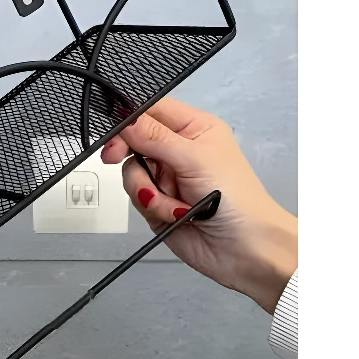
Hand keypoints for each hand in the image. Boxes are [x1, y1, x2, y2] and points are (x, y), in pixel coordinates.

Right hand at [101, 97, 297, 313]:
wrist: (244, 249)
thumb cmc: (240, 201)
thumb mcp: (195, 159)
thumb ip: (155, 137)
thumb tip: (127, 118)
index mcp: (194, 128)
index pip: (152, 110)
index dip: (130, 117)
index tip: (115, 131)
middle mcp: (178, 150)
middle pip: (134, 139)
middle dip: (127, 153)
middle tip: (116, 157)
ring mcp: (167, 177)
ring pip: (132, 171)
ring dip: (147, 189)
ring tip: (172, 201)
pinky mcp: (158, 202)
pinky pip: (136, 196)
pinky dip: (153, 207)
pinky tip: (175, 213)